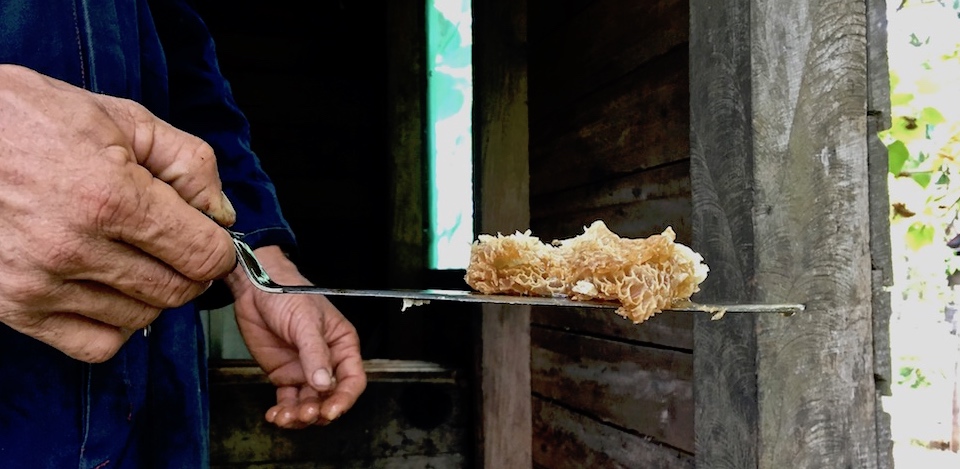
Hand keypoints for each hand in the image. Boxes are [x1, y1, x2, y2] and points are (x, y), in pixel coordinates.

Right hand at [0, 64, 236, 361]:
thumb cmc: (33, 119)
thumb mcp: (123, 119)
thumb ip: (189, 164)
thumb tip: (222, 216)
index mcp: (110, 196)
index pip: (204, 254)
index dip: (219, 248)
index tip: (211, 237)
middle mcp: (74, 247)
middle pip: (177, 290)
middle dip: (190, 270)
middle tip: (175, 245)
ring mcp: (40, 282)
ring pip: (141, 318)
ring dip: (151, 294)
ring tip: (132, 257)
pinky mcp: (13, 307)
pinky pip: (95, 344)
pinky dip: (115, 325)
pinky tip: (107, 290)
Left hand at [226, 246, 365, 428]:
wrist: (255, 289)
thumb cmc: (288, 294)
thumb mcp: (305, 322)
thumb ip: (314, 353)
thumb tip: (323, 383)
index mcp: (342, 346)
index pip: (352, 380)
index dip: (344, 398)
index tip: (331, 411)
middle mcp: (326, 362)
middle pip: (331, 397)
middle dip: (319, 411)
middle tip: (304, 413)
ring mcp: (304, 371)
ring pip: (309, 403)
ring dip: (300, 416)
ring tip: (285, 417)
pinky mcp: (284, 375)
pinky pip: (288, 401)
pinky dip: (283, 412)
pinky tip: (275, 416)